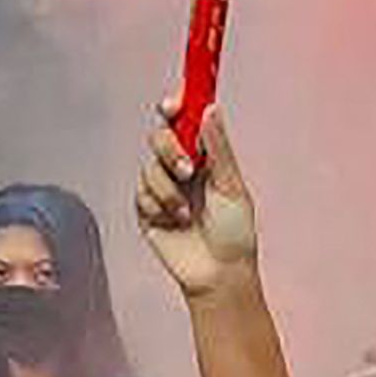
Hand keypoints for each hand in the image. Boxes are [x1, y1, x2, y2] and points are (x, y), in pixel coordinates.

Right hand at [137, 101, 259, 299]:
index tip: (173, 104)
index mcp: (205, 157)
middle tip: (188, 170)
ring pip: (149, 167)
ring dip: (168, 189)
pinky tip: (175, 222)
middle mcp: (182, 167)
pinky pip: (141, 194)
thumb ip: (218, 148)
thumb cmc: (234, 232)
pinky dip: (158, 206)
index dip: (176, 106)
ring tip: (186, 212)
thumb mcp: (231, 186)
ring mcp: (163, 188)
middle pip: (160, 137)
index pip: (185, 121)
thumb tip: (210, 109)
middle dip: (169, 150)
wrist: (218, 272)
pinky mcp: (148, 209)